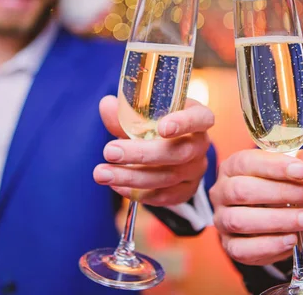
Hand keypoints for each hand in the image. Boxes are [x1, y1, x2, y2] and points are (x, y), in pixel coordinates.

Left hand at [93, 95, 213, 206]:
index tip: (163, 128)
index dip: (184, 123)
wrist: (166, 148)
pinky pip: (165, 196)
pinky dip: (139, 193)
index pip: (200, 119)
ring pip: (168, 178)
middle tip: (109, 151)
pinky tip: (117, 186)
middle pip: (179, 153)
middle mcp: (200, 145)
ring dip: (131, 177)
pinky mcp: (187, 190)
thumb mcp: (145, 113)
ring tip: (101, 173)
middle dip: (141, 154)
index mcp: (197, 118)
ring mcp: (196, 170)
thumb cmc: (156, 124)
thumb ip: (127, 112)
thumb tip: (107, 105)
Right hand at [209, 149, 302, 265]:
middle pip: (241, 190)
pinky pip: (242, 249)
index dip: (274, 166)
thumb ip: (298, 164)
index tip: (301, 170)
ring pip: (239, 221)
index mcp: (231, 168)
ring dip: (278, 220)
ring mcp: (221, 220)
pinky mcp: (229, 245)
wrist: (267, 220)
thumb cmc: (275, 189)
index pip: (246, 162)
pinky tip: (291, 239)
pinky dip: (270, 245)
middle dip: (281, 192)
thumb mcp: (287, 172)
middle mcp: (221, 192)